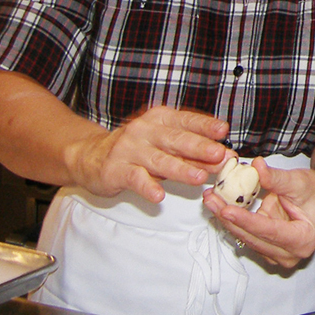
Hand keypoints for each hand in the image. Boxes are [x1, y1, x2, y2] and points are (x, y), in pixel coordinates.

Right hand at [69, 105, 230, 203]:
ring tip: (200, 177)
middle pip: (176, 139)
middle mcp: (145, 131)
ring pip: (159, 160)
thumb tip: (223, 157)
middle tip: (220, 155)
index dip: (205, 126)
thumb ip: (192, 152)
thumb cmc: (137, 149)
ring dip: (181, 169)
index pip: (186, 120)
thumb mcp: (164, 145)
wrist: (91, 156)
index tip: (223, 131)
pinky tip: (159, 196)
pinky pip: (135, 179)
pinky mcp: (116, 170)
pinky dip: (148, 187)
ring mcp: (130, 150)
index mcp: (160, 119)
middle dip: (200, 147)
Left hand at [203, 158, 314, 268]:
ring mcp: (277, 255)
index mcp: (303, 239)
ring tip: (211, 199)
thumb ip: (275, 178)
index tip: (226, 210)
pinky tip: (220, 205)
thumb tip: (256, 166)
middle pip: (253, 237)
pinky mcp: (266, 249)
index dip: (246, 221)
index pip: (269, 231)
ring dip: (227, 219)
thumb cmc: (313, 191)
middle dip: (229, 218)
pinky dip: (233, 221)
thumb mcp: (297, 181)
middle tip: (211, 199)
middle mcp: (290, 254)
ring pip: (246, 238)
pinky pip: (246, 235)